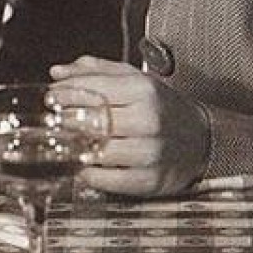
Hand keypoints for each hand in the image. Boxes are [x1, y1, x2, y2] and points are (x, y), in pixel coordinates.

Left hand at [50, 56, 208, 196]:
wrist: (200, 137)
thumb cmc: (160, 106)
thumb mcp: (133, 78)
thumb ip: (95, 71)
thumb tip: (58, 72)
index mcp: (143, 89)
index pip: (94, 90)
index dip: (66, 93)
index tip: (51, 97)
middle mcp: (148, 119)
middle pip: (94, 121)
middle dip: (67, 121)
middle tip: (53, 121)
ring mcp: (151, 151)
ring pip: (100, 152)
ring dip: (78, 150)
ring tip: (67, 144)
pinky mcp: (151, 179)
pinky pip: (111, 181)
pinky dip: (91, 175)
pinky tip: (84, 166)